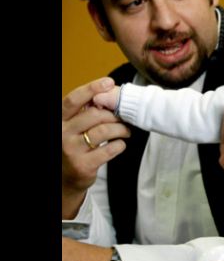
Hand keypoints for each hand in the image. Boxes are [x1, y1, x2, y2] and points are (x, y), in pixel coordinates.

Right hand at [62, 78, 130, 217]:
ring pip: (104, 131)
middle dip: (114, 115)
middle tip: (124, 119)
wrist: (65, 178)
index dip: (91, 89)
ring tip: (126, 131)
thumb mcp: (73, 127)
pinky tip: (120, 144)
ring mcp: (71, 150)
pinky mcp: (83, 165)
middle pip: (95, 115)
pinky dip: (120, 145)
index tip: (109, 82)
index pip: (73, 100)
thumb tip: (108, 92)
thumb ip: (85, 112)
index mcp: (59, 120)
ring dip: (121, 129)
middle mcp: (62, 133)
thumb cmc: (74, 145)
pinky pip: (110, 149)